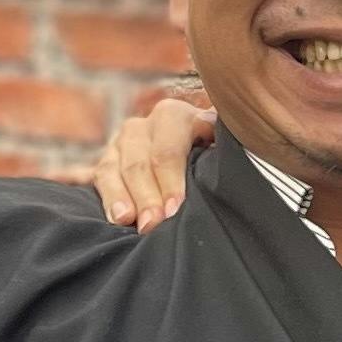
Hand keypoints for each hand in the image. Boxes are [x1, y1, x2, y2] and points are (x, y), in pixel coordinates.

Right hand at [91, 88, 216, 229]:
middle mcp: (147, 125)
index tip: (175, 210)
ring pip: (115, 168)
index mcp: (177, 117)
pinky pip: (102, 177)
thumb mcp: (223, 148)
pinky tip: (117, 218)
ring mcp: (123, 141)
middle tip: (153, 225)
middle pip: (139, 161)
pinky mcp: (108, 159)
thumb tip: (239, 166)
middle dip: (147, 196)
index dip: (171, 181)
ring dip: (122, 197)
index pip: (167, 149)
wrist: (196, 151)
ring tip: (128, 222)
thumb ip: (224, 153)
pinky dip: (108, 198)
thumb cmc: (215, 157)